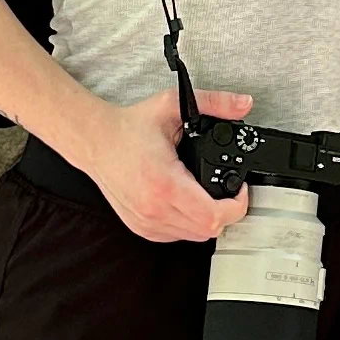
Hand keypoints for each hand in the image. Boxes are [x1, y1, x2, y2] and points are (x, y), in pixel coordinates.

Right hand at [80, 89, 252, 244]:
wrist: (95, 141)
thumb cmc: (128, 128)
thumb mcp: (173, 106)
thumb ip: (214, 103)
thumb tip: (243, 103)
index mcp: (165, 183)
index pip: (213, 216)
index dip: (236, 206)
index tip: (239, 190)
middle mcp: (154, 208)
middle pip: (208, 230)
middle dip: (227, 212)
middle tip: (229, 191)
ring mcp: (146, 222)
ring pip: (194, 237)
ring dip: (208, 219)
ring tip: (209, 195)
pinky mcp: (141, 227)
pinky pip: (176, 236)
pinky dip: (189, 224)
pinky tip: (188, 203)